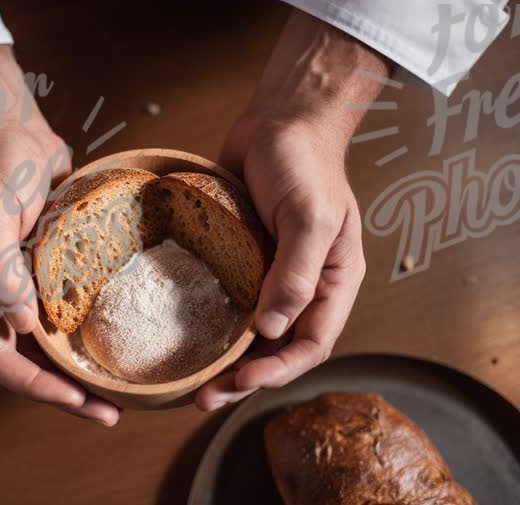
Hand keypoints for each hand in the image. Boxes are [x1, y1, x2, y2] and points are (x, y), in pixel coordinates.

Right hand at [0, 45, 118, 425]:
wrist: (9, 128)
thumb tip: (22, 326)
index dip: (34, 384)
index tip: (76, 400)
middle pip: (22, 362)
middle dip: (61, 392)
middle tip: (108, 412)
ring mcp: (18, 287)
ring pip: (45, 345)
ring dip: (76, 371)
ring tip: (116, 393)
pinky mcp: (45, 273)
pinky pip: (63, 315)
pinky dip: (85, 335)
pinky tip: (115, 344)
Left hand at [196, 11, 390, 409]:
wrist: (279, 120)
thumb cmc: (304, 163)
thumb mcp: (309, 218)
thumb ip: (296, 275)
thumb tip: (272, 332)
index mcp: (332, 283)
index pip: (312, 343)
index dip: (278, 370)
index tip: (241, 383)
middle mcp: (302, 286)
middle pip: (279, 348)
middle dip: (246, 379)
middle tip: (206, 399)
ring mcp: (270, 274)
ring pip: (251, 333)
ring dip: (226, 361)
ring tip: (194, 385)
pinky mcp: (242, 259)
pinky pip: (228, 301)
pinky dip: (212, 324)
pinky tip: (187, 339)